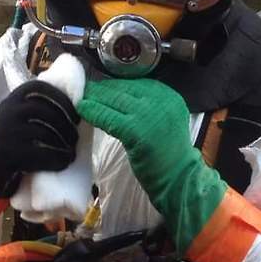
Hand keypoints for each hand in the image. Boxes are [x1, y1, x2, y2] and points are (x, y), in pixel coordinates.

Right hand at [0, 79, 79, 198]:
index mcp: (14, 98)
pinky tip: (64, 161)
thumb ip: (40, 107)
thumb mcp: (23, 117)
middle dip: (65, 125)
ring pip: (43, 132)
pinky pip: (39, 154)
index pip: (39, 88)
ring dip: (63, 143)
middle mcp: (7, 111)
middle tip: (75, 138)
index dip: (61, 99)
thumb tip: (80, 104)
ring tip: (71, 152)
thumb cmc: (17, 139)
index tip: (75, 115)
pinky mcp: (7, 153)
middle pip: (44, 111)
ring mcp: (5, 132)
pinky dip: (56, 158)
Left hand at [79, 75, 224, 250]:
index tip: (101, 85)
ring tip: (80, 97)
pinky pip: (108, 117)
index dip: (115, 83)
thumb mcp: (165, 120)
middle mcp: (161, 100)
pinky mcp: (136, 130)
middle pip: (124, 88)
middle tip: (85, 88)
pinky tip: (82, 109)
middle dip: (102, 88)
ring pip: (114, 99)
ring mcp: (149, 114)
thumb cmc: (169, 154)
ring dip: (94, 98)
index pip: (136, 82)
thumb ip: (148, 106)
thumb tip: (117, 95)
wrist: (180, 178)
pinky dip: (93, 112)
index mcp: (169, 96)